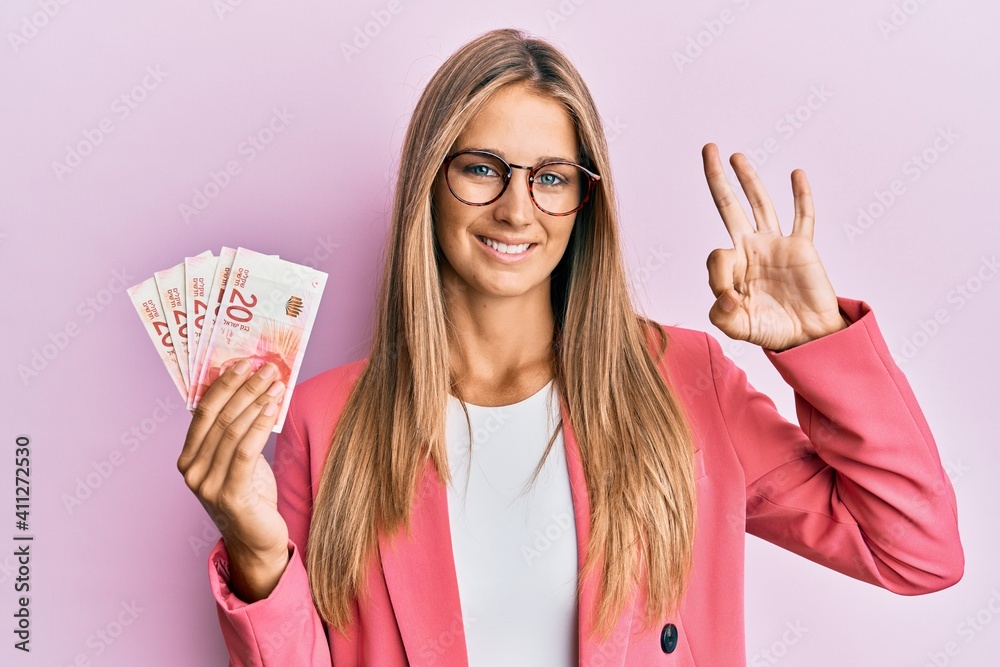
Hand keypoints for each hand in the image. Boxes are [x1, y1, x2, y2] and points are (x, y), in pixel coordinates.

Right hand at [177, 359, 289, 599]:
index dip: (222, 384)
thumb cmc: (251, 496)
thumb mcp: (238, 460)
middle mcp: (191, 471)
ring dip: (256, 402)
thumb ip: (235, 432)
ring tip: (275, 384)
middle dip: (243, 388)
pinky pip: (245, 450)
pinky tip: (273, 408)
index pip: (202, 411)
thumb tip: (249, 389)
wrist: (257, 542)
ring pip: (232, 431)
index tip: (243, 362)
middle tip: (265, 368)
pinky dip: (259, 425)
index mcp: (188, 458)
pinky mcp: (229, 495)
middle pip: (219, 417)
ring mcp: (207, 485)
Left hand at [701, 143, 847, 350]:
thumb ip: (722, 315)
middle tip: (707, 150)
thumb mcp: (738, 328)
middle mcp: (750, 250)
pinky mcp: (801, 246)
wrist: (807, 337)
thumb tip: (725, 295)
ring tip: (736, 156)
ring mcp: (776, 245)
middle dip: (717, 179)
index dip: (719, 276)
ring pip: (760, 204)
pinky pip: (802, 216)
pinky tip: (796, 174)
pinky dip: (801, 196)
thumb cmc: (771, 331)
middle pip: (729, 206)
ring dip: (749, 179)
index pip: (717, 255)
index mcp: (732, 268)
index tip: (731, 299)